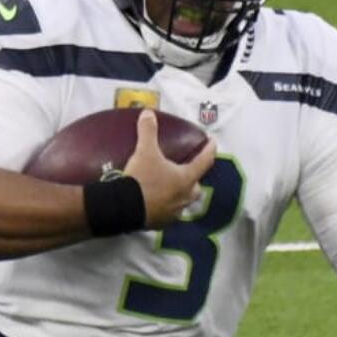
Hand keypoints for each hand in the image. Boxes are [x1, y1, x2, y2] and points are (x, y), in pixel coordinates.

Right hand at [124, 110, 216, 228]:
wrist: (123, 208)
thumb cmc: (141, 178)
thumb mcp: (144, 151)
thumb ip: (148, 131)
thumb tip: (148, 113)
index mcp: (185, 178)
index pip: (204, 161)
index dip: (209, 149)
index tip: (213, 142)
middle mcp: (184, 197)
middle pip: (195, 186)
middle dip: (192, 179)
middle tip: (184, 171)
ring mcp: (173, 212)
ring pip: (182, 202)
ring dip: (178, 194)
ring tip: (168, 187)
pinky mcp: (160, 223)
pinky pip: (167, 213)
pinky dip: (164, 206)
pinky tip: (155, 202)